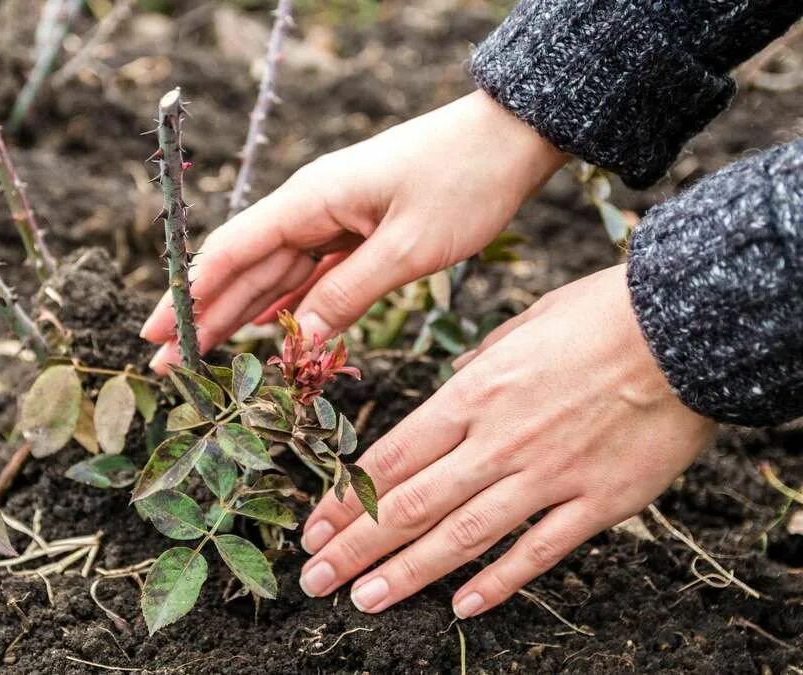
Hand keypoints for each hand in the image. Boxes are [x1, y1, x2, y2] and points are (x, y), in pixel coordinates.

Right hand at [141, 90, 566, 372]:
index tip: (155, 333)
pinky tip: (260, 331)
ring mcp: (331, 218)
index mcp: (310, 201)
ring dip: (234, 316)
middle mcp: (309, 207)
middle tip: (164, 364)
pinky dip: (281, 305)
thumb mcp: (408, 247)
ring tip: (198, 356)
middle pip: (242, 268)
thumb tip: (294, 341)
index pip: (232, 252)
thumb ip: (346, 295)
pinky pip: (307, 275)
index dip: (189, 295)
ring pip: (271, 276)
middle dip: (201, 316)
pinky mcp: (355, 229)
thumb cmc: (464, 182)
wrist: (509, 138)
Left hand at [297, 265, 716, 616]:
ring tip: (362, 600)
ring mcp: (547, 475)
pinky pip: (539, 551)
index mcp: (472, 394)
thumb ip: (478, 368)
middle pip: (411, 504)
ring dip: (406, 573)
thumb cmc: (601, 314)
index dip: (346, 499)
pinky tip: (463, 607)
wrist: (687, 327)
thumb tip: (453, 386)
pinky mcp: (598, 502)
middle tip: (314, 580)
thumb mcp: (519, 326)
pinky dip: (498, 581)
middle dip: (355, 547)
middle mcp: (498, 441)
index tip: (313, 528)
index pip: (391, 457)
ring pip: (461, 536)